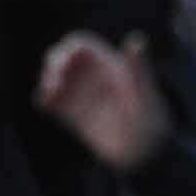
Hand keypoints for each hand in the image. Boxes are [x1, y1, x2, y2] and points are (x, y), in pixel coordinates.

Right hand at [35, 30, 166, 172]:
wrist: (146, 154)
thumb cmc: (150, 119)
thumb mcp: (144, 92)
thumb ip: (138, 67)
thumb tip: (136, 40)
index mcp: (108, 65)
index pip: (81, 46)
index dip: (69, 49)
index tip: (64, 63)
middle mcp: (92, 78)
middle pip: (63, 59)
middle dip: (53, 64)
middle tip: (53, 80)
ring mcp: (83, 96)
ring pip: (55, 79)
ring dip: (46, 81)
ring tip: (48, 94)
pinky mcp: (75, 116)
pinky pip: (53, 103)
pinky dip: (44, 100)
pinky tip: (44, 105)